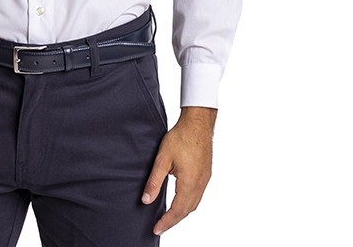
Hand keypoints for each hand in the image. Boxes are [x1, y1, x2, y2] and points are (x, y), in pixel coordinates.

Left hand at [141, 106, 216, 235]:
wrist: (198, 123)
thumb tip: (146, 200)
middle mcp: (199, 185)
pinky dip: (188, 203)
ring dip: (181, 213)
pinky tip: (181, 201)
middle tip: (160, 226)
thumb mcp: (162, 159)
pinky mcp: (206, 174)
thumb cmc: (180, 138)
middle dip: (173, 221)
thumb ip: (154, 181)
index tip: (156, 229)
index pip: (177, 211)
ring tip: (168, 217)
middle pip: (186, 211)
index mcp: (189, 183)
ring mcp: (205, 180)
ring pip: (194, 204)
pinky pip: (198, 196)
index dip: (166, 222)